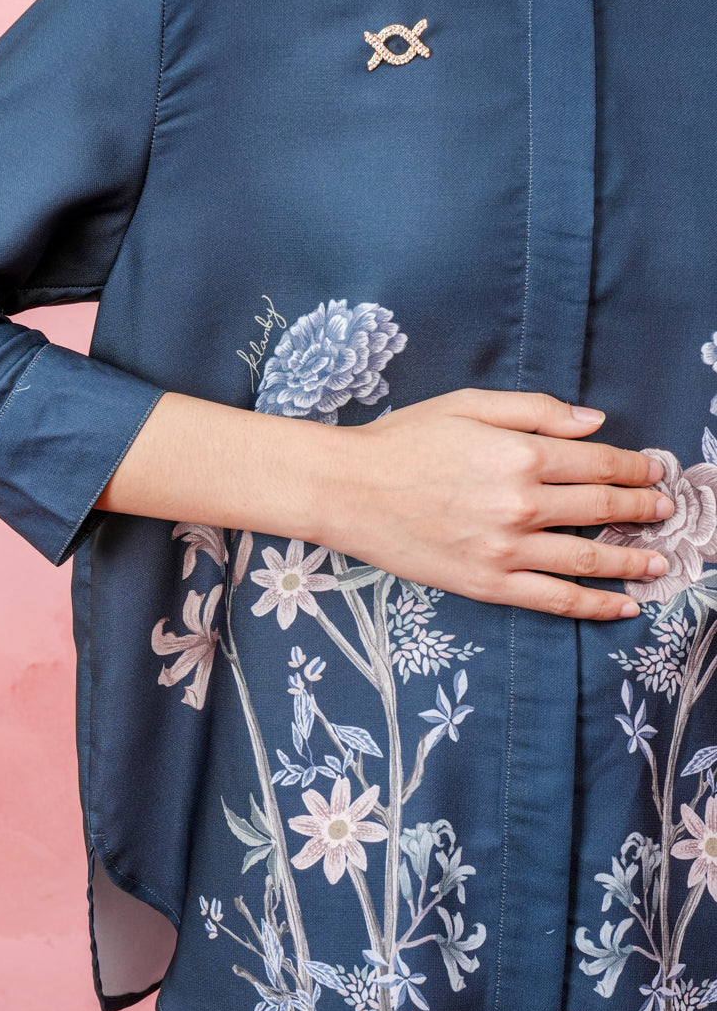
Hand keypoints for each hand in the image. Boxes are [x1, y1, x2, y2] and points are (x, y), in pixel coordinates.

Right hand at [334, 389, 672, 620]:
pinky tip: (623, 605)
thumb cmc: (402, 441)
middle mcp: (521, 503)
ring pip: (587, 557)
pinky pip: (554, 600)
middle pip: (601, 507)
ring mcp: (505, 549)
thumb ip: (535, 410)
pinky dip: (595, 605)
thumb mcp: (468, 405)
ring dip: (631, 559)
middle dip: (641, 509)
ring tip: (657, 561)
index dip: (634, 467)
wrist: (346, 489)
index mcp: (519, 454)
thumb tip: (594, 422)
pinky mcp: (487, 583)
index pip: (598, 462)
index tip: (653, 472)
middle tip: (664, 512)